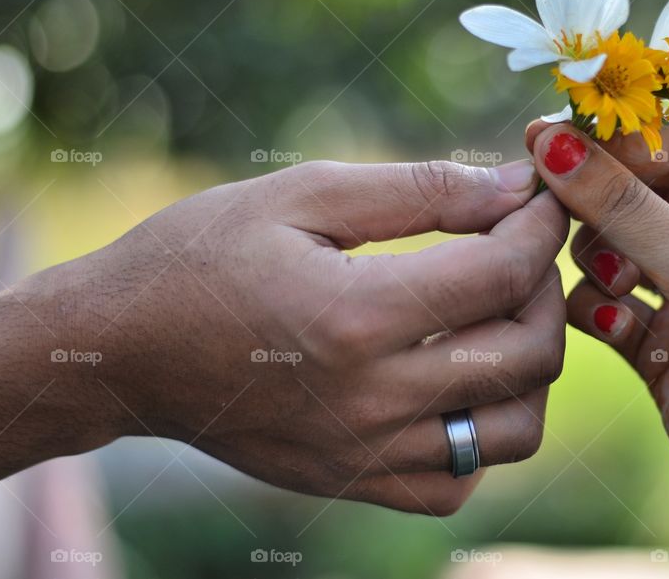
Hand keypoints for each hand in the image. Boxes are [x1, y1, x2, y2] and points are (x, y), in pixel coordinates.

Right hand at [0, 159, 567, 515]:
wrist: (121, 348)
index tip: (540, 197)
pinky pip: (458, 479)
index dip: (540, 226)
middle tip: (522, 246)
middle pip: (528, 355)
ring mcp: (363, 453)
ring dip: (529, 365)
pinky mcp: (350, 481)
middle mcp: (369, 400)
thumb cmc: (202, 255)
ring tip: (499, 313)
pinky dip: (482, 431)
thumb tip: (515, 186)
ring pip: (514, 430)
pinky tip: (456, 381)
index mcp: (356, 316)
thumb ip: (421, 190)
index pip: (503, 274)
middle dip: (547, 286)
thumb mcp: (303, 195)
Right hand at [527, 122, 668, 576]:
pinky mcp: (660, 346)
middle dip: (603, 206)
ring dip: (601, 260)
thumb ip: (629, 209)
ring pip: (617, 248)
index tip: (547, 134)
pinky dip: (596, 309)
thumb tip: (555, 147)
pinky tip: (607, 325)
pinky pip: (605, 304)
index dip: (616, 144)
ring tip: (612, 283)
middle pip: (644, 200)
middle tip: (547, 201)